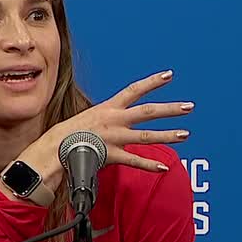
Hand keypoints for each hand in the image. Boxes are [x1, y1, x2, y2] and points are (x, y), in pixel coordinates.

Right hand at [12, 71, 191, 194]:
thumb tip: (121, 118)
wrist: (52, 148)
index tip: (169, 75)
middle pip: (148, 111)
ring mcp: (114, 137)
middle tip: (189, 106)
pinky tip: (163, 167)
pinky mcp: (111, 154)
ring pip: (146, 135)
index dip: (152, 82)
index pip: (134, 90)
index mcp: (109, 107)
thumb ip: (109, 117)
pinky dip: (149, 165)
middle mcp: (114, 119)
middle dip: (170, 109)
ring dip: (167, 135)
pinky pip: (134, 160)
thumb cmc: (71, 134)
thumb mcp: (90, 118)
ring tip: (185, 135)